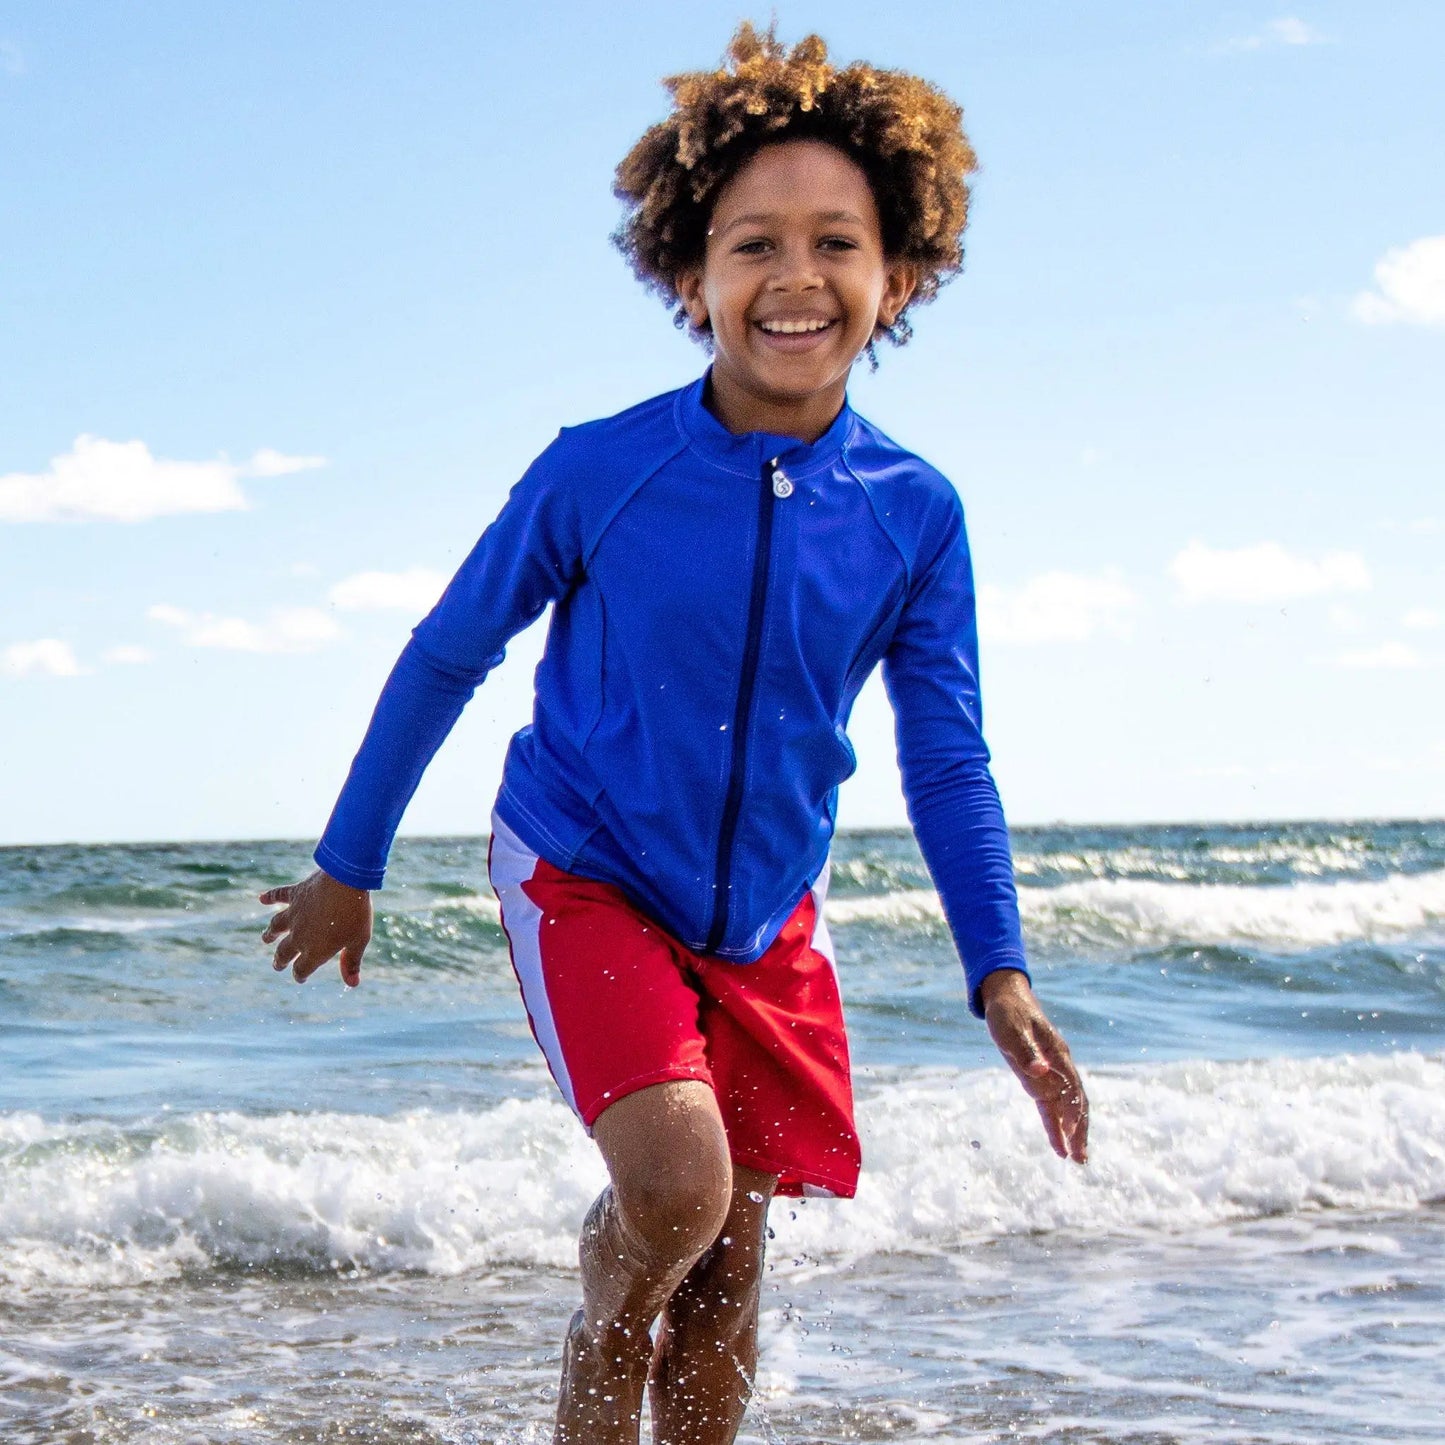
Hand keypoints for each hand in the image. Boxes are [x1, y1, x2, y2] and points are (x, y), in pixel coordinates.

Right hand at [260, 869, 372, 986]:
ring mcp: (295, 914)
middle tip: (277, 964)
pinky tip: (262, 898)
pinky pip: (279, 895)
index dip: (300, 975)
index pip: (301, 969)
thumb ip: (351, 962)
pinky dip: (270, 897)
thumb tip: (352, 984)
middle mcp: (299, 935)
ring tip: (266, 938)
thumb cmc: (355, 913)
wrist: (345, 881)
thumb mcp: (358, 940)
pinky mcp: (296, 894)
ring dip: (270, 933)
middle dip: (279, 960)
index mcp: (315, 950)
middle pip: (284, 952)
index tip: (300, 977)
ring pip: (276, 926)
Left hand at [979, 968, 1088, 1163]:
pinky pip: (1050, 1108)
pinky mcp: (1038, 1080)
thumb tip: (1040, 1070)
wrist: (1007, 1000)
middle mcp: (1059, 1068)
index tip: (1071, 1132)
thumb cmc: (1009, 1014)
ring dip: (1071, 1134)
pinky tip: (1058, 1147)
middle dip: (1079, 1130)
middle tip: (1081, 1158)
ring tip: (1076, 1160)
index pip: (1071, 1086)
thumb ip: (1026, 1050)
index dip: (1073, 1109)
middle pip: (1075, 1103)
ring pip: (1065, 1109)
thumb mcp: (1011, 1030)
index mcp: (1057, 1054)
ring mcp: (1050, 1075)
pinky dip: (1054, 1126)